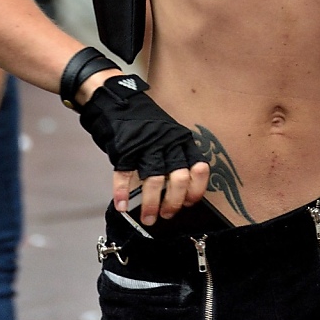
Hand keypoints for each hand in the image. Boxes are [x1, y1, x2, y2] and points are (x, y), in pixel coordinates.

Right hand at [80, 75, 208, 226]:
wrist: (119, 102)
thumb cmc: (146, 124)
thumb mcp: (169, 135)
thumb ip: (176, 157)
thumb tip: (179, 193)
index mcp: (181, 140)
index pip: (199, 167)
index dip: (197, 189)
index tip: (189, 203)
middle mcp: (168, 143)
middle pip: (179, 178)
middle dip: (173, 203)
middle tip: (166, 215)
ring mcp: (146, 145)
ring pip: (154, 180)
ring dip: (150, 204)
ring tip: (147, 218)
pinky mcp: (125, 149)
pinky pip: (125, 175)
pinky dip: (122, 193)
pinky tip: (122, 205)